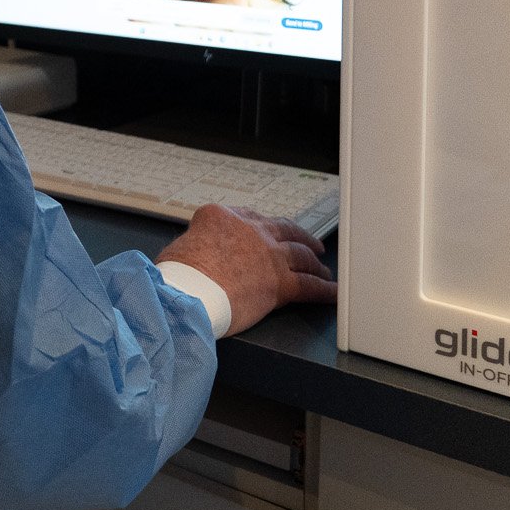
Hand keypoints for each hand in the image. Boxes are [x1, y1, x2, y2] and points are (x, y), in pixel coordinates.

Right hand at [158, 203, 334, 334]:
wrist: (188, 293)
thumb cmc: (177, 276)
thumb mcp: (180, 246)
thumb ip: (198, 245)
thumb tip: (199, 257)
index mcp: (221, 216)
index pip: (250, 215)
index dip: (263, 226)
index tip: (268, 231)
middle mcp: (250, 229)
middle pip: (283, 229)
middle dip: (299, 236)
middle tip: (310, 243)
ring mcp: (268, 254)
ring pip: (300, 254)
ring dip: (314, 263)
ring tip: (322, 269)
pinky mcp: (280, 282)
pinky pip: (309, 285)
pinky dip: (325, 289)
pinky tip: (332, 292)